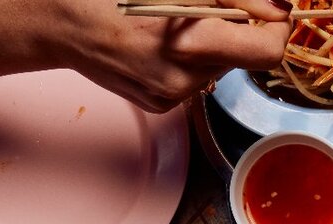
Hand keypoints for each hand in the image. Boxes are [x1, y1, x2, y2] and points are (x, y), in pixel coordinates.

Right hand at [0, 0, 291, 112]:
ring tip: (173, 18)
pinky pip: (193, 76)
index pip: (268, 49)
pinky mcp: (159, 103)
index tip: (271, 6)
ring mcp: (171, 95)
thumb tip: (277, 8)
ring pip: (219, 64)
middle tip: (219, 4)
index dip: (276, 23)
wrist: (55, 19)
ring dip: (211, 38)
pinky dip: (188, 54)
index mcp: (190, 41)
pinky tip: (158, 39)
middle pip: (246, 56)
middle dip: (242, 27)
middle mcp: (185, 78)